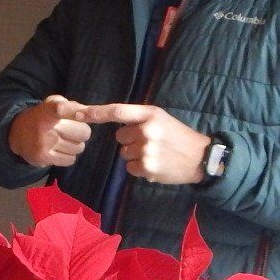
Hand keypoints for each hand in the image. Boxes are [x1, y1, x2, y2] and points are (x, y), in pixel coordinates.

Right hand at [8, 95, 92, 167]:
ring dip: (75, 144)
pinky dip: (68, 155)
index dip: (75, 111)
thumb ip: (73, 106)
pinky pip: (71, 160)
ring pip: (79, 148)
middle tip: (71, 130)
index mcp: (47, 111)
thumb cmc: (41, 116)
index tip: (84, 113)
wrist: (15, 134)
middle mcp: (45, 128)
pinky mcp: (44, 159)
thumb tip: (92, 114)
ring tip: (63, 140)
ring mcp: (44, 145)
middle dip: (82, 131)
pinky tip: (58, 150)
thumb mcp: (52, 103)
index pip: (62, 109)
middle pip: (84, 133)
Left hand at [81, 103, 210, 183]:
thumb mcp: (161, 119)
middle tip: (151, 142)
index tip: (78, 113)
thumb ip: (139, 119)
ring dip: (135, 155)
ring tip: (156, 154)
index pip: (117, 111)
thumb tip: (112, 120)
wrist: (201, 158)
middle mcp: (146, 130)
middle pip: (119, 137)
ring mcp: (146, 150)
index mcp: (150, 114)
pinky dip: (140, 168)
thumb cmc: (178, 136)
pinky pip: (130, 168)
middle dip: (130, 140)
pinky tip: (156, 164)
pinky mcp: (147, 168)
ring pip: (124, 153)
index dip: (96, 112)